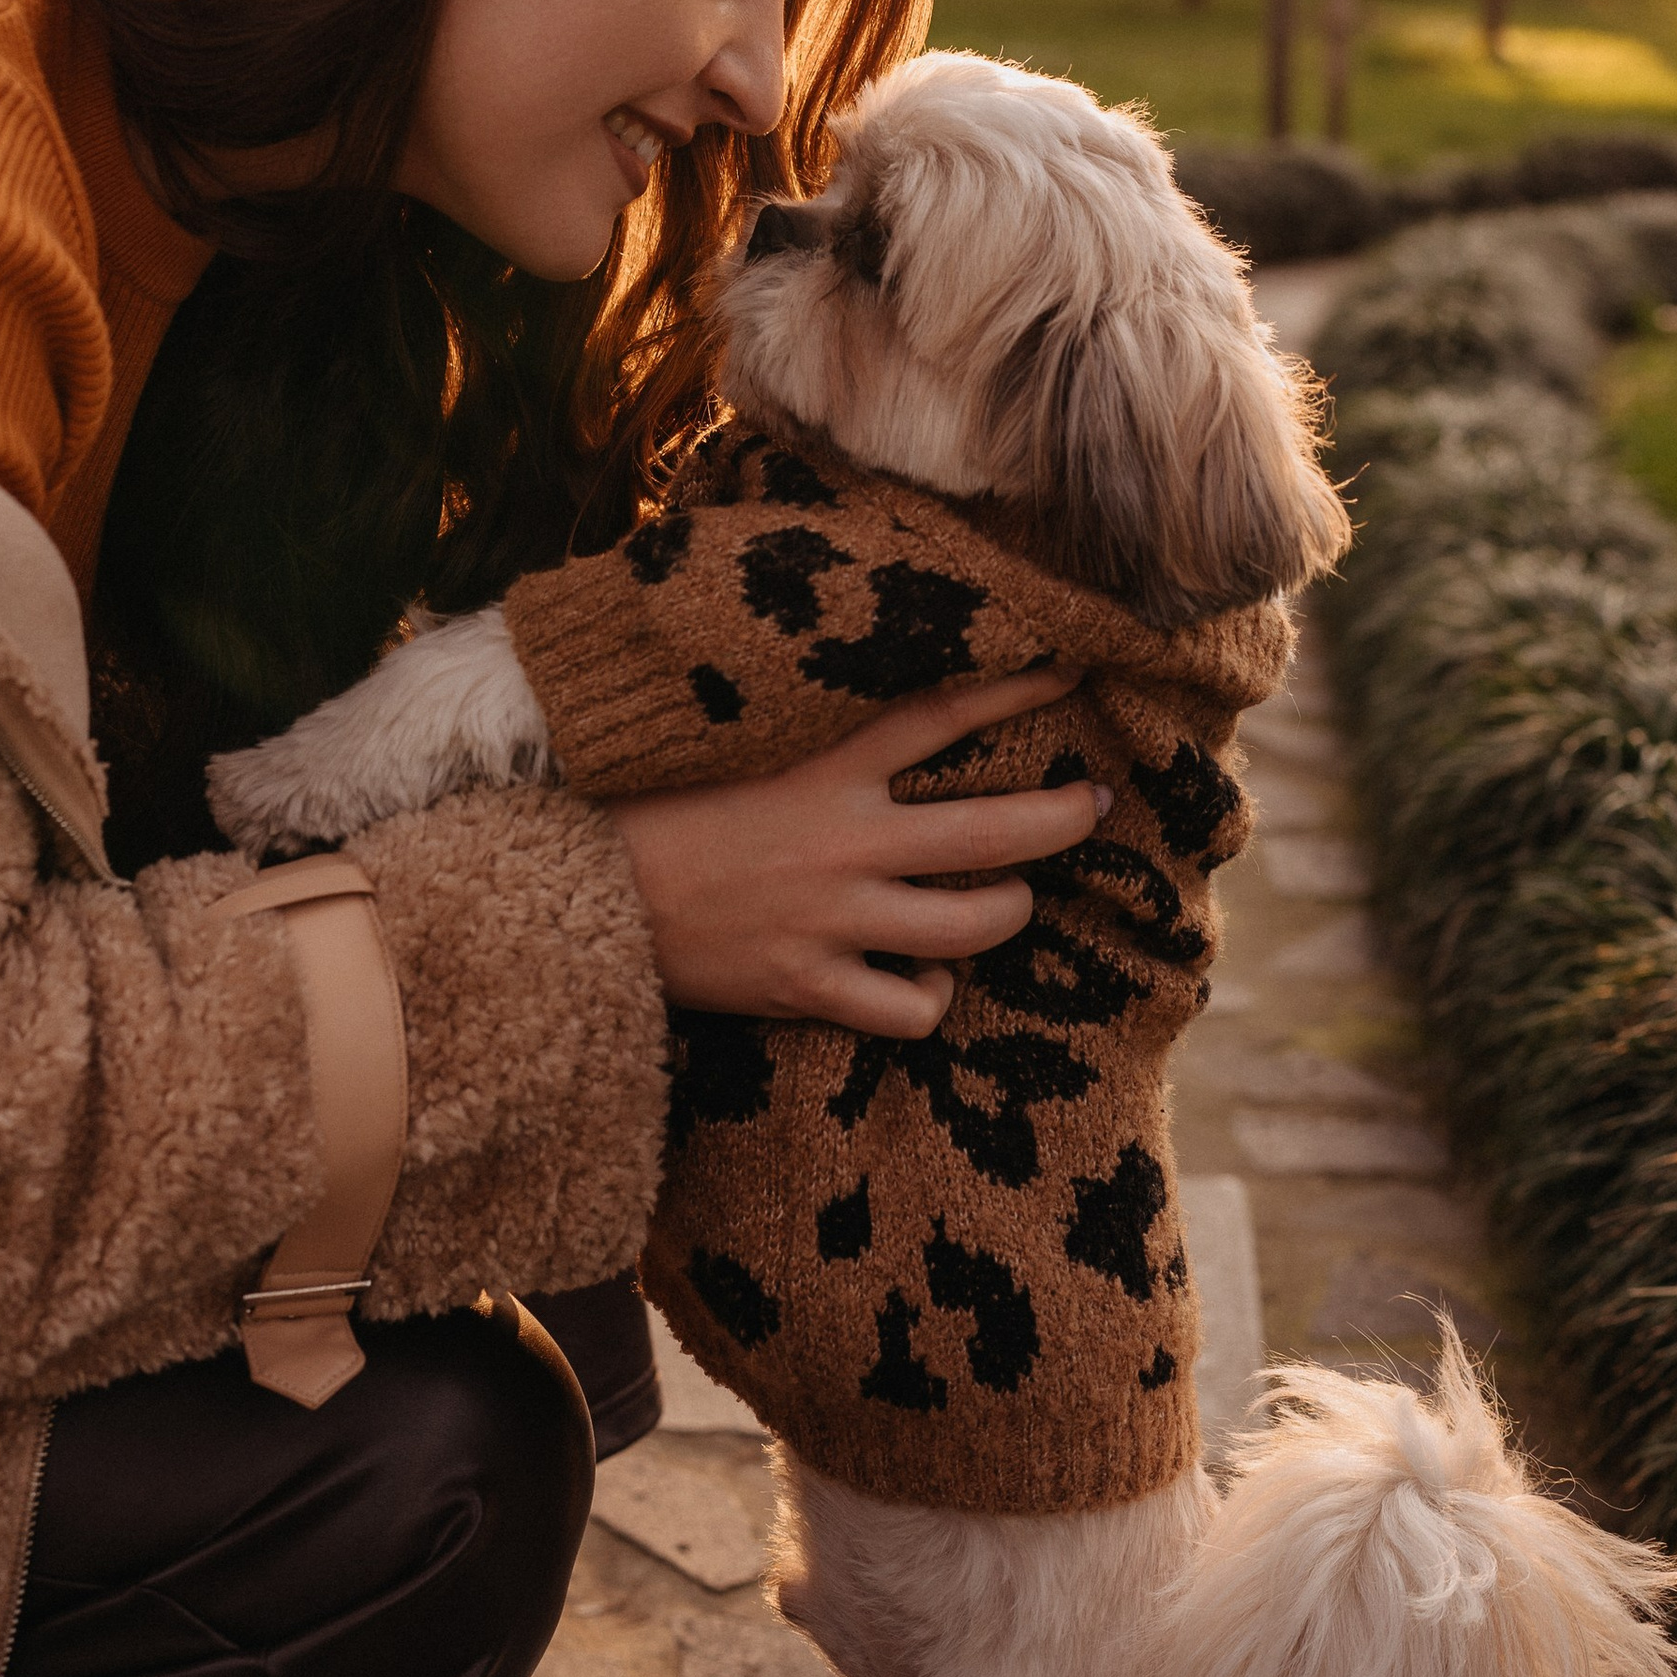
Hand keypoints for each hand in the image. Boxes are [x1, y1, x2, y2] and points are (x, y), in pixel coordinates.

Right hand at [608, 669, 1104, 1036]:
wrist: (582, 897)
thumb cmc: (649, 809)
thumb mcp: (731, 749)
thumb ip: (802, 731)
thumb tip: (856, 700)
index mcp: (822, 768)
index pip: (940, 715)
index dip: (1012, 688)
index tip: (1067, 667)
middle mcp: (843, 841)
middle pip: (990, 830)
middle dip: (1060, 819)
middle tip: (1093, 806)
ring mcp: (832, 920)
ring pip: (970, 926)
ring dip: (1006, 912)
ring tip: (1009, 900)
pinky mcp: (808, 987)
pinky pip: (909, 1009)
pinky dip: (927, 998)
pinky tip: (920, 980)